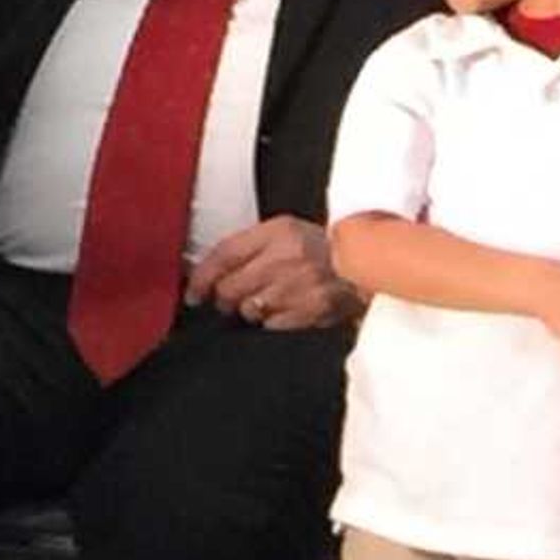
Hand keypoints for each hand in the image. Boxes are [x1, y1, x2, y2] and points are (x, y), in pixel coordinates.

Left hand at [184, 216, 357, 332]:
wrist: (365, 269)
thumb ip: (250, 246)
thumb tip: (208, 271)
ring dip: (250, 311)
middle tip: (233, 299)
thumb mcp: (287, 232)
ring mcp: (297, 288)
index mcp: (278, 232)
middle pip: (229, 288)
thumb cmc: (324, 251)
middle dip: (225, 298)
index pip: (224, 254)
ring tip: (267, 302)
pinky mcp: (308, 313)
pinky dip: (272, 323)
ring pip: (248, 310)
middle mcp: (286, 258)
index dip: (202, 277)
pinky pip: (271, 326)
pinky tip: (284, 312)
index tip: (194, 292)